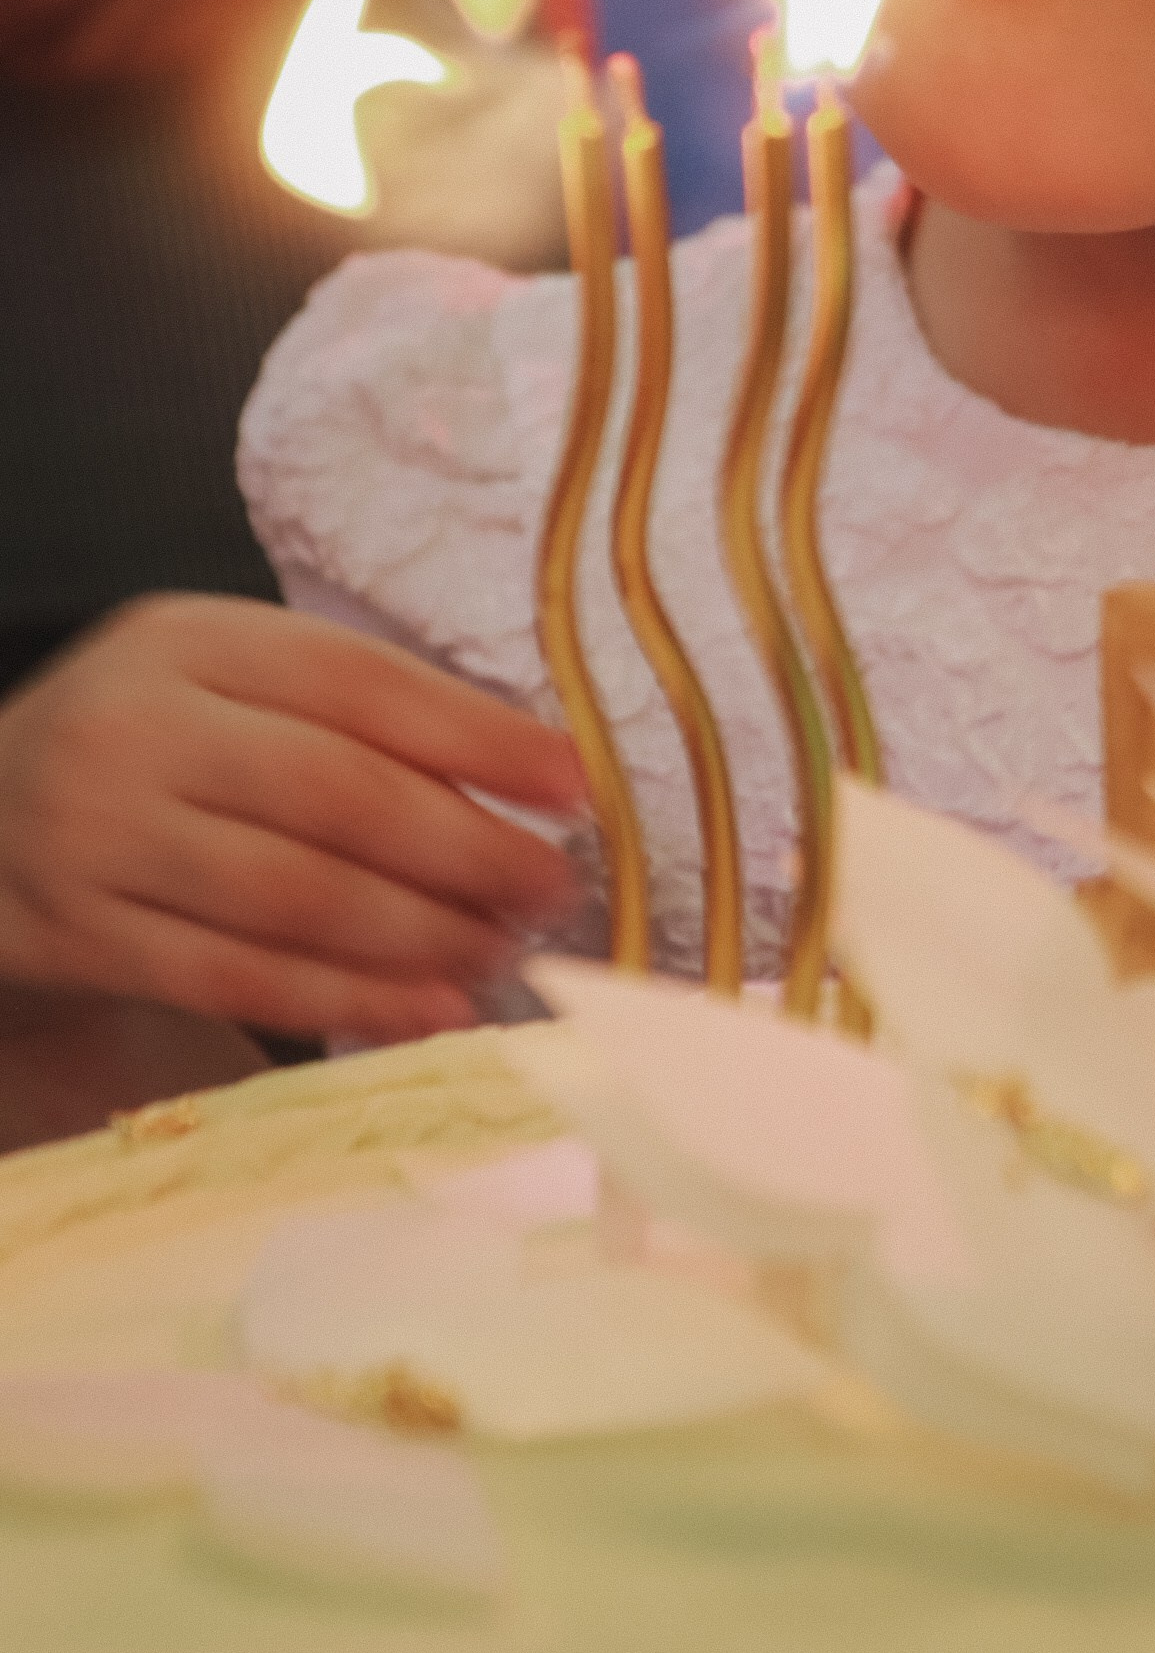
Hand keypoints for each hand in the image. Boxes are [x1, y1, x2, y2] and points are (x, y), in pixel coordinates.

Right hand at [0, 598, 583, 1041]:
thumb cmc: (160, 745)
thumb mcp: (237, 682)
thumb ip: (366, 712)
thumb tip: (537, 772)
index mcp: (193, 641)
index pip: (359, 683)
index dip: (479, 737)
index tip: (575, 784)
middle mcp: (136, 728)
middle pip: (332, 793)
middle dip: (465, 848)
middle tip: (551, 886)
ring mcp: (96, 837)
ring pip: (288, 897)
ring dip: (419, 934)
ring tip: (502, 949)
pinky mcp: (80, 937)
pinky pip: (233, 979)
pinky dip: (344, 1000)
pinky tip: (428, 1011)